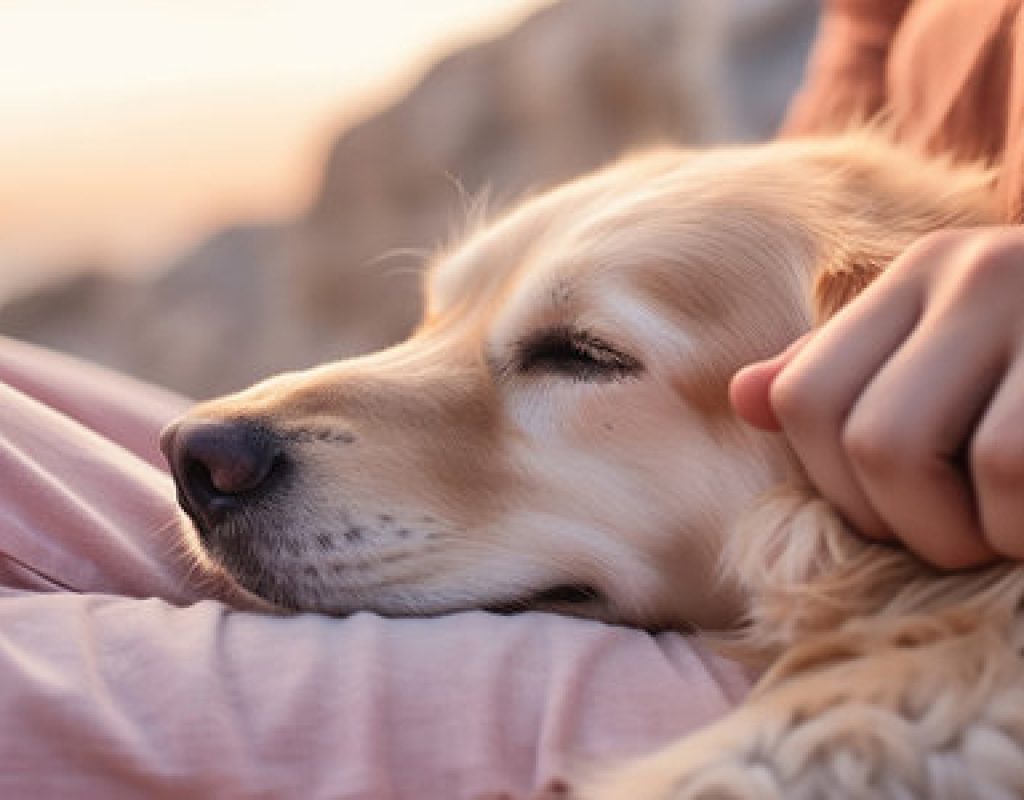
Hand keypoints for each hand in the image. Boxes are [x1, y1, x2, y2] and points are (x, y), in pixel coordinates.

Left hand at [730, 227, 1023, 568]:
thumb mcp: (951, 360)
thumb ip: (850, 376)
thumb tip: (743, 397)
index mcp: (918, 278)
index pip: (805, 400)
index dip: (836, 486)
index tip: (898, 511)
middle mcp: (974, 273)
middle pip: (863, 437)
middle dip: (906, 524)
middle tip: (963, 540)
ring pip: (929, 457)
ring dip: (969, 534)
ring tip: (1011, 531)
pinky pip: (1013, 471)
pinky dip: (1022, 528)